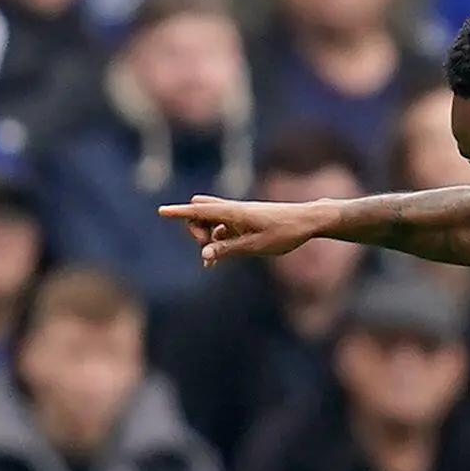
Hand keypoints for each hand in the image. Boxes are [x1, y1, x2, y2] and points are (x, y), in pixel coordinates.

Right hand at [157, 195, 335, 264]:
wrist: (308, 221)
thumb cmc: (284, 233)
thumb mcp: (255, 246)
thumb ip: (228, 250)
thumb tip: (203, 255)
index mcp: (233, 213)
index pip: (199, 211)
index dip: (179, 213)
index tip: (161, 211)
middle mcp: (233, 210)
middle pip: (200, 213)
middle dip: (195, 230)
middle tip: (207, 250)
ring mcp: (239, 215)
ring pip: (211, 222)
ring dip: (207, 238)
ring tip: (213, 260)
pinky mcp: (246, 221)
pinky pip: (223, 228)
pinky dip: (217, 240)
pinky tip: (219, 257)